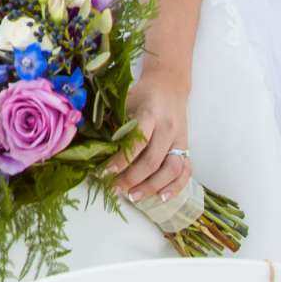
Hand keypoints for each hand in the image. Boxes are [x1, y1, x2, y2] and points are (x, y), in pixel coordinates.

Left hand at [109, 68, 191, 203]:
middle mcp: (167, 128)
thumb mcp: (125, 101)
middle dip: (133, 178)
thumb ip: (114, 122)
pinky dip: (175, 186)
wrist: (169, 85)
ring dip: (152, 186)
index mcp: (150, 114)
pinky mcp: (187, 147)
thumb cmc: (142, 94)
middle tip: (116, 188)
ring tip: (134, 196)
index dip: (121, 159)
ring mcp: (180, 140)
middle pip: (153, 160)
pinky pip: (186, 171)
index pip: (137, 142)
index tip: (105, 171)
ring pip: (171, 169)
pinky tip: (161, 196)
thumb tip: (93, 146)